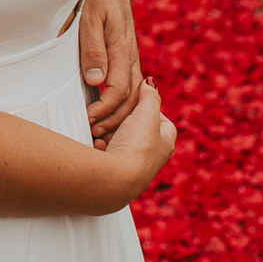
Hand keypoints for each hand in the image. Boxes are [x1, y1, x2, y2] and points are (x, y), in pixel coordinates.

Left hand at [80, 0, 142, 143]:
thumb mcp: (88, 18)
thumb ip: (92, 48)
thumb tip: (96, 81)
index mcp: (122, 48)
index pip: (118, 90)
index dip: (104, 110)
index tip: (87, 119)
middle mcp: (130, 56)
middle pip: (131, 99)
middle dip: (114, 120)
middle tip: (92, 133)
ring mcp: (130, 57)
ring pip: (134, 95)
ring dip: (120, 116)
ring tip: (100, 130)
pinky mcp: (126, 57)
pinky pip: (130, 86)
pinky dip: (123, 105)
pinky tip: (109, 114)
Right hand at [100, 80, 175, 200]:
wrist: (117, 179)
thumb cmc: (136, 146)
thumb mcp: (146, 113)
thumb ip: (149, 95)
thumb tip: (150, 82)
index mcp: (165, 142)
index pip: (160, 118)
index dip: (146, 107)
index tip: (132, 100)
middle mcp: (152, 156)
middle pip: (136, 129)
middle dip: (121, 120)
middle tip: (112, 115)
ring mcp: (134, 165)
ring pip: (119, 140)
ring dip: (108, 133)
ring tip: (101, 130)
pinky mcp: (116, 172)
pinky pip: (107, 153)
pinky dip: (101, 147)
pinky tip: (97, 144)